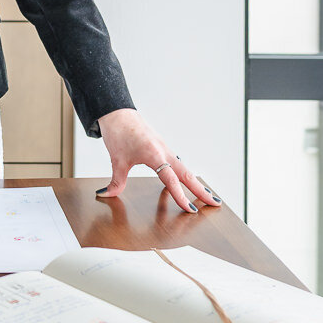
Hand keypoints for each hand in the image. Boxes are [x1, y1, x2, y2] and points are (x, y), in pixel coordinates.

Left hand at [95, 108, 220, 212]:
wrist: (117, 112)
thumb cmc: (118, 132)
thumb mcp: (116, 160)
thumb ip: (116, 180)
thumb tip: (106, 194)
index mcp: (154, 154)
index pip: (171, 179)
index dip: (180, 196)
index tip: (191, 210)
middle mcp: (164, 151)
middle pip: (187, 174)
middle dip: (201, 190)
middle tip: (215, 204)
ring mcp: (164, 148)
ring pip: (184, 168)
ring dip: (195, 182)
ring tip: (207, 197)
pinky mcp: (162, 147)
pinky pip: (177, 163)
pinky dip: (185, 174)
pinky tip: (188, 182)